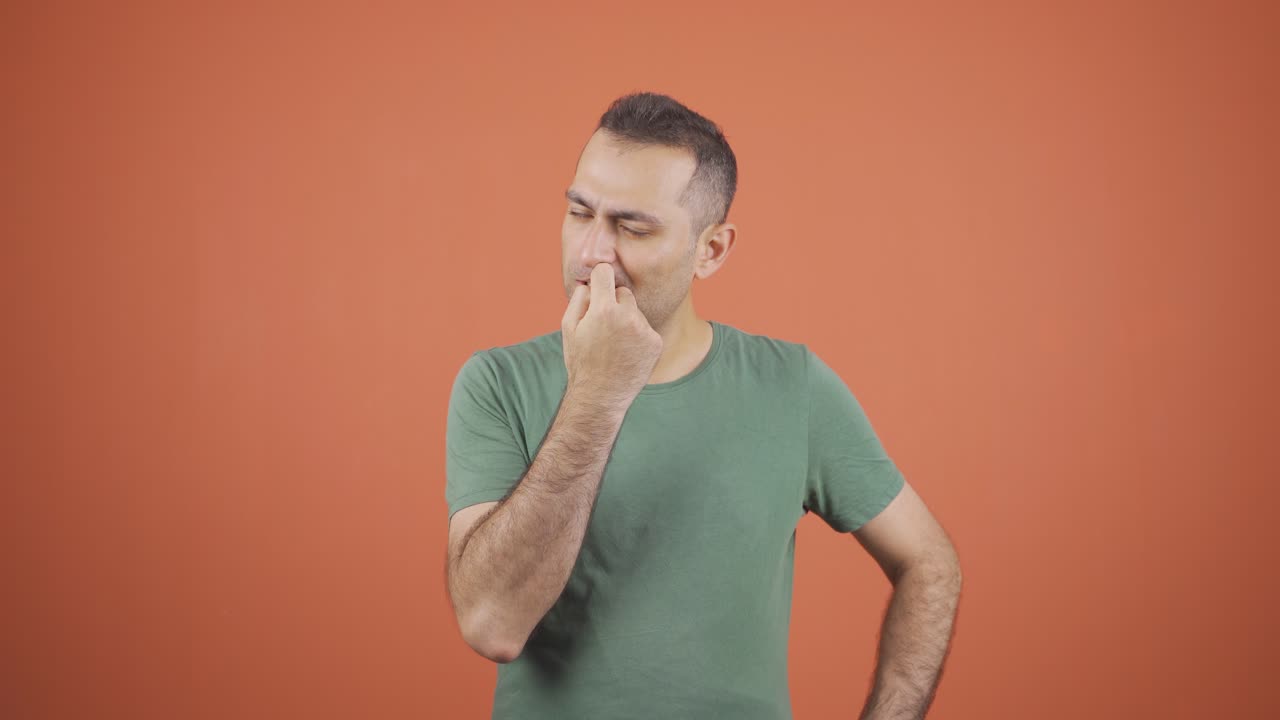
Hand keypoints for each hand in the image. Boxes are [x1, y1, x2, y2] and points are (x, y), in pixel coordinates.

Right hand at [561, 263, 663, 409]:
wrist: (601, 395)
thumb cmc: (581, 361)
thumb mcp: (568, 328)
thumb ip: (578, 298)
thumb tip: (590, 281)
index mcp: (603, 309)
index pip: (605, 272)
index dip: (599, 277)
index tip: (598, 284)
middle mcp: (628, 316)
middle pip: (623, 292)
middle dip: (613, 302)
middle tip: (603, 326)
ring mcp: (645, 330)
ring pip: (635, 311)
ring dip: (626, 320)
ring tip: (614, 344)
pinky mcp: (656, 342)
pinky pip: (646, 328)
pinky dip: (638, 336)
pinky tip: (626, 352)